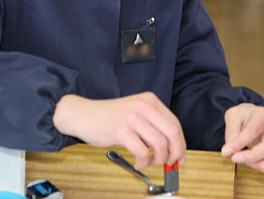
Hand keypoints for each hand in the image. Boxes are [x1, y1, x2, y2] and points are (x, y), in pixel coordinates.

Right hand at [53, 92, 185, 169]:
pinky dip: (143, 163)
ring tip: (148, 162)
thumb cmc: (108, 117)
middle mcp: (143, 106)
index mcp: (149, 100)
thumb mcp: (135, 113)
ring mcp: (132, 117)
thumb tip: (171, 149)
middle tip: (168, 163)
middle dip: (174, 153)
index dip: (180, 143)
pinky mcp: (121, 130)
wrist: (83, 114)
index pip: (175, 123)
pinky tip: (137, 163)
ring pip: (160, 144)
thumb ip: (152, 126)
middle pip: (172, 133)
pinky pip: (142, 152)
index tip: (179, 156)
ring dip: (158, 160)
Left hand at [220, 103, 263, 174]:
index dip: (238, 143)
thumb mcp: (232, 115)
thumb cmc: (243, 116)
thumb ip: (231, 130)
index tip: (226, 151)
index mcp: (263, 115)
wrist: (251, 116)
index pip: (252, 131)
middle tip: (235, 158)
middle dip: (251, 156)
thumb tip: (230, 149)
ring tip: (249, 163)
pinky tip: (258, 166)